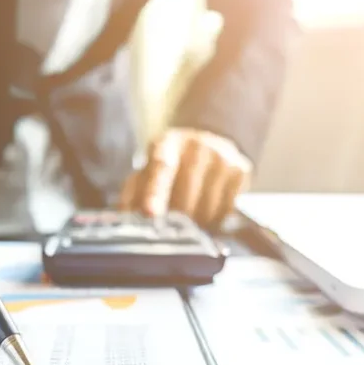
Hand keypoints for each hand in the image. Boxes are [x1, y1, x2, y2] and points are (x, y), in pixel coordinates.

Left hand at [119, 128, 251, 228]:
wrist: (210, 138)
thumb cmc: (172, 161)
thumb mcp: (148, 168)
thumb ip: (133, 192)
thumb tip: (123, 218)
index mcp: (167, 145)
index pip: (160, 168)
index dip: (155, 193)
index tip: (150, 213)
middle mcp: (196, 148)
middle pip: (186, 197)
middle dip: (176, 220)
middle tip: (170, 226)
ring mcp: (222, 158)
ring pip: (208, 209)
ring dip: (197, 224)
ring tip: (191, 217)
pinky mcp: (240, 171)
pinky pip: (227, 211)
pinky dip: (215, 221)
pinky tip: (209, 212)